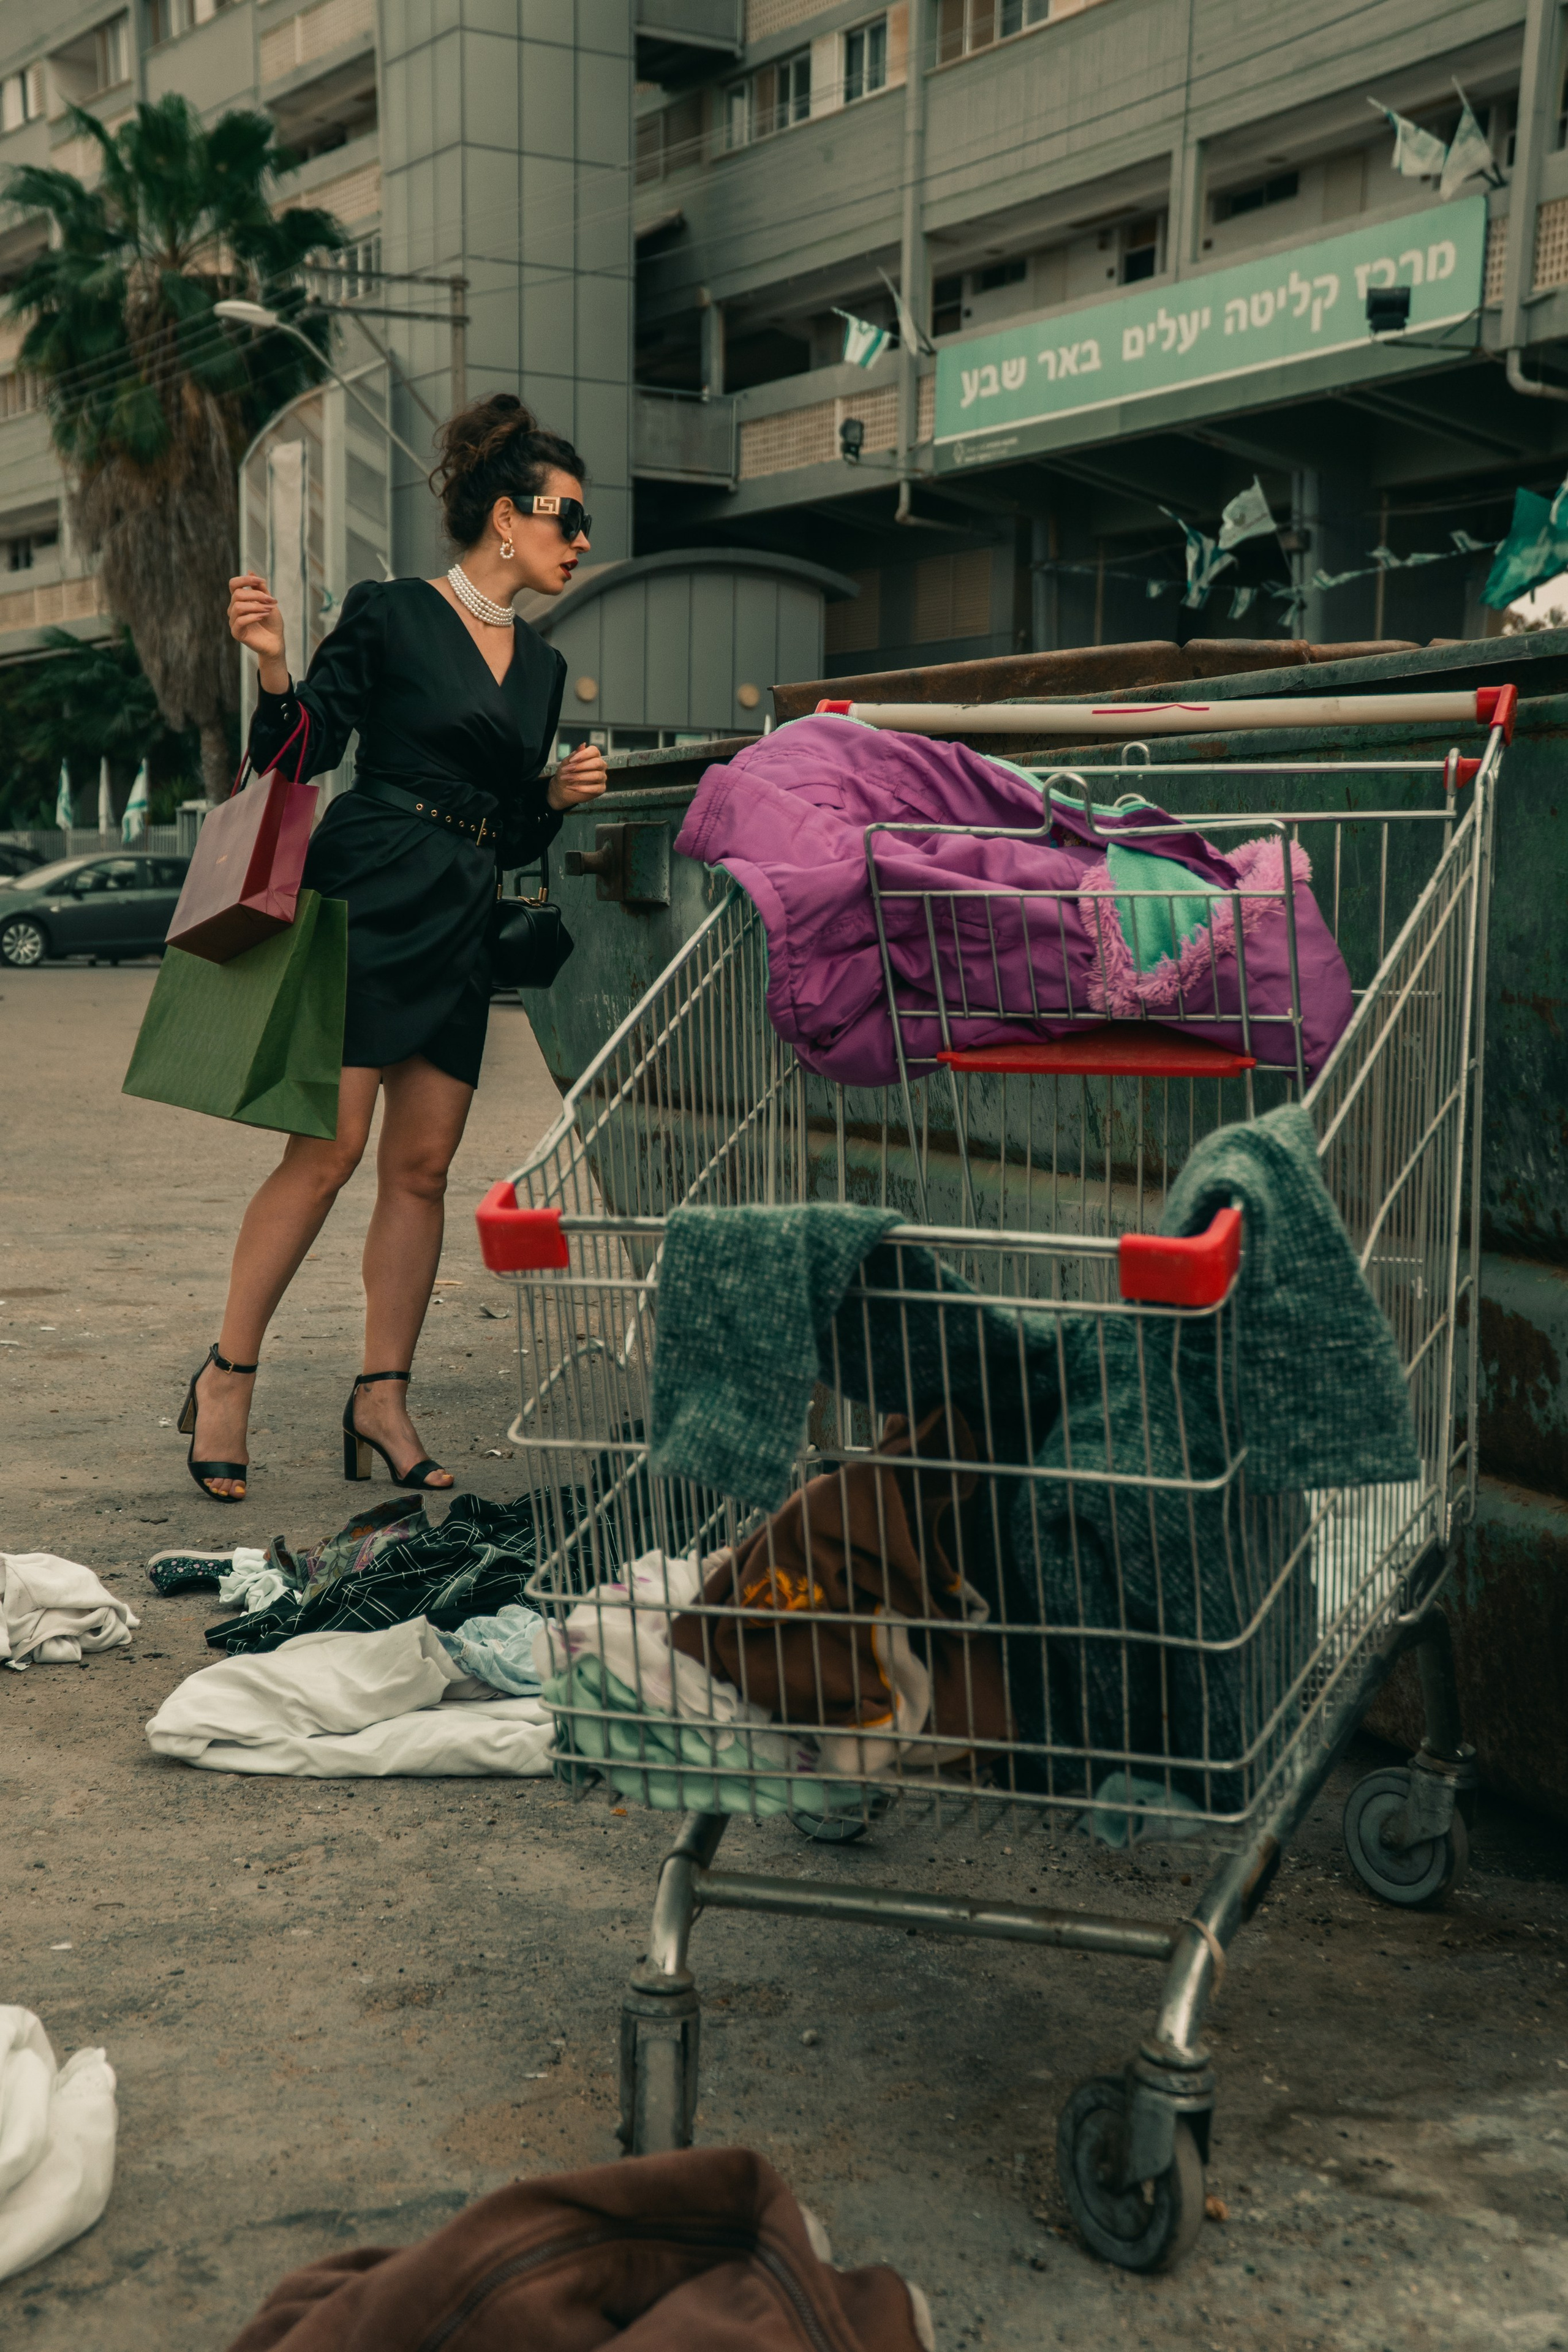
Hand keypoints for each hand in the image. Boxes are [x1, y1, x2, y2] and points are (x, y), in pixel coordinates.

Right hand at [227, 573, 287, 690]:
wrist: (276, 642)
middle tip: (271, 601)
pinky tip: (264, 616)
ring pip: (238, 606)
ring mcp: (234, 621)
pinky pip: (240, 621)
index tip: (262, 581)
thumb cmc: (272, 623)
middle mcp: (234, 609)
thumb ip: (260, 589)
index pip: (233, 584)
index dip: (245, 579)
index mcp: (240, 600)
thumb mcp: (268, 602)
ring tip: (269, 610)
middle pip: (237, 594)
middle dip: (256, 595)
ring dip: (256, 606)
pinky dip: (254, 616)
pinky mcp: (236, 633)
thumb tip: (251, 571)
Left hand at [547, 742, 608, 810]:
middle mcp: (600, 766)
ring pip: (596, 775)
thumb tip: (583, 745)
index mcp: (593, 756)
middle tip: (568, 769)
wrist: (563, 789)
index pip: (594, 751)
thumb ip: (574, 755)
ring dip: (579, 777)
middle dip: (581, 766)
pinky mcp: (601, 789)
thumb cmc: (566, 773)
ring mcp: (602, 777)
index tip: (572, 760)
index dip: (584, 754)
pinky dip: (582, 788)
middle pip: (597, 763)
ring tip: (568, 778)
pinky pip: (596, 788)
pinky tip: (572, 787)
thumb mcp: (566, 763)